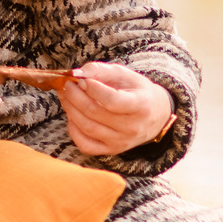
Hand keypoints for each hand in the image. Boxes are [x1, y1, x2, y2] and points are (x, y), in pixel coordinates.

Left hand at [55, 62, 175, 155]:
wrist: (155, 116)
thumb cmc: (137, 91)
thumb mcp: (126, 75)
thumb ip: (102, 71)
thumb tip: (80, 73)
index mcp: (141, 106)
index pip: (112, 100)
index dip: (92, 88)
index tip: (81, 79)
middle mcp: (132, 127)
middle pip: (95, 113)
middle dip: (75, 96)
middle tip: (67, 85)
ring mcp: (121, 142)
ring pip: (87, 128)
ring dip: (70, 110)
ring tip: (66, 96)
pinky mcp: (112, 150)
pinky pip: (85, 145)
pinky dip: (73, 130)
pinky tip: (72, 116)